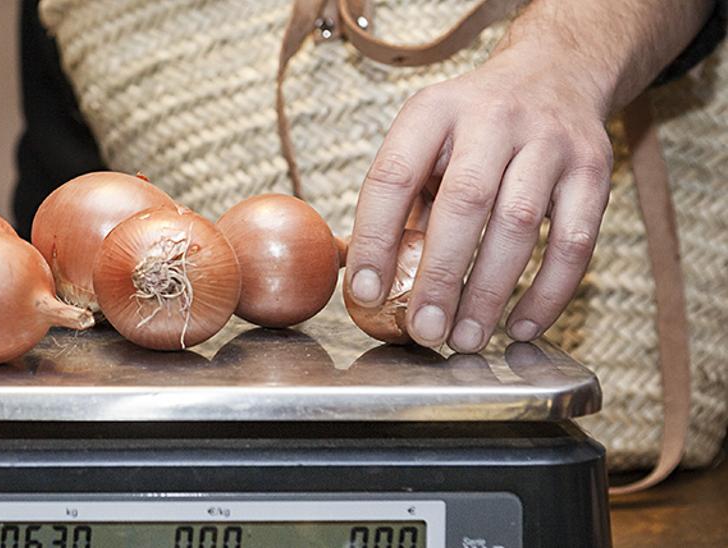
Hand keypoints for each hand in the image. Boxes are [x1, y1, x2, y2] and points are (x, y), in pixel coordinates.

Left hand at [344, 0, 713, 352]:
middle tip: (423, 331)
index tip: (365, 292)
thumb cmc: (472, 127)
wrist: (556, 72)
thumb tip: (362, 279)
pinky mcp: (594, 169)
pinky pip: (575, 241)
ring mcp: (549, 142)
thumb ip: (398, 199)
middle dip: (439, 276)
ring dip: (489, 292)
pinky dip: (548, 292)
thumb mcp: (425, 138)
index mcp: (434, 111)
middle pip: (464, 203)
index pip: (393, 176)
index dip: (375, 238)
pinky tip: (521, 326)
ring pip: (520, 224)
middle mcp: (493, 119)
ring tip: (465, 339)